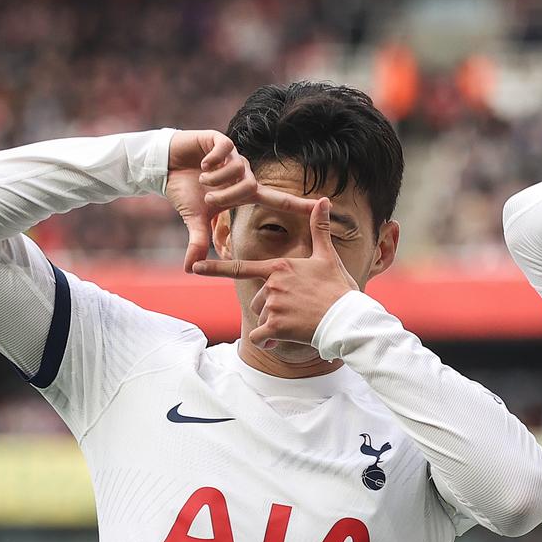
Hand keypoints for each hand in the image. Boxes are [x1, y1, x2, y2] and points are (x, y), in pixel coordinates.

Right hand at [166, 130, 316, 272]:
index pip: (279, 199)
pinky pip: (225, 151)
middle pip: (250, 187)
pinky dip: (212, 161)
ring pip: (237, 170)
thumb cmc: (185, 191)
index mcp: (245, 192)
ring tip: (202, 179)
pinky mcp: (220, 140)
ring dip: (216, 180)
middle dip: (226, 197)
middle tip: (208, 198)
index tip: (323, 205)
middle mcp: (245, 173)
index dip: (299, 204)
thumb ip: (198, 241)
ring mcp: (234, 156)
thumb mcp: (195, 219)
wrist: (164, 166)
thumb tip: (190, 269)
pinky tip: (202, 163)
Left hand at [191, 198, 357, 346]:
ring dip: (273, 326)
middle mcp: (272, 284)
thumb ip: (319, 229)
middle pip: (257, 301)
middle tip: (298, 312)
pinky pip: (260, 337)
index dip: (215, 268)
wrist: (348, 319)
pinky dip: (268, 341)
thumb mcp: (327, 257)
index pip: (240, 268)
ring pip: (260, 319)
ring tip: (298, 324)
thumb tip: (323, 199)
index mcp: (279, 268)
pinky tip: (284, 339)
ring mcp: (272, 305)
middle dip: (271, 310)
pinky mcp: (276, 325)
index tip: (194, 267)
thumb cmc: (339, 289)